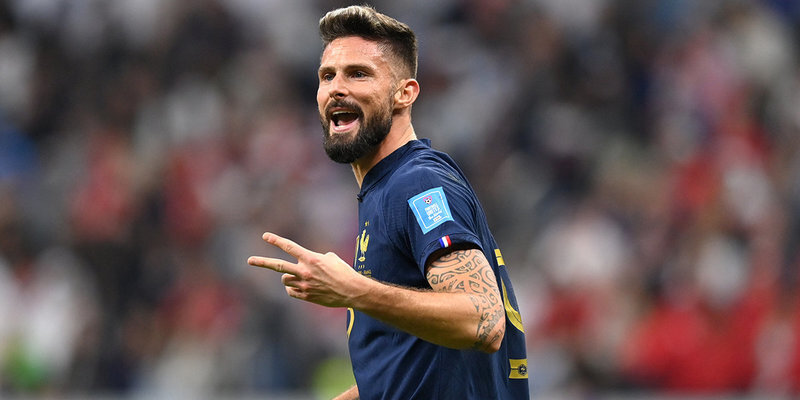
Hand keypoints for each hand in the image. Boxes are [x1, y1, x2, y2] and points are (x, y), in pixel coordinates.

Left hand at [247, 232, 366, 307]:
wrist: (351, 291)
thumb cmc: (343, 272)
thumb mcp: (331, 258)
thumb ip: (314, 258)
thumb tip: (307, 262)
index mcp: (311, 258)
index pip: (289, 247)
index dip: (276, 240)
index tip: (265, 236)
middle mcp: (304, 271)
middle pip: (278, 266)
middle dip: (262, 262)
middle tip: (249, 260)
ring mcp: (304, 285)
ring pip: (285, 280)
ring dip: (288, 278)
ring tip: (300, 277)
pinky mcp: (305, 296)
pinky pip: (291, 291)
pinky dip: (293, 288)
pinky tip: (302, 287)